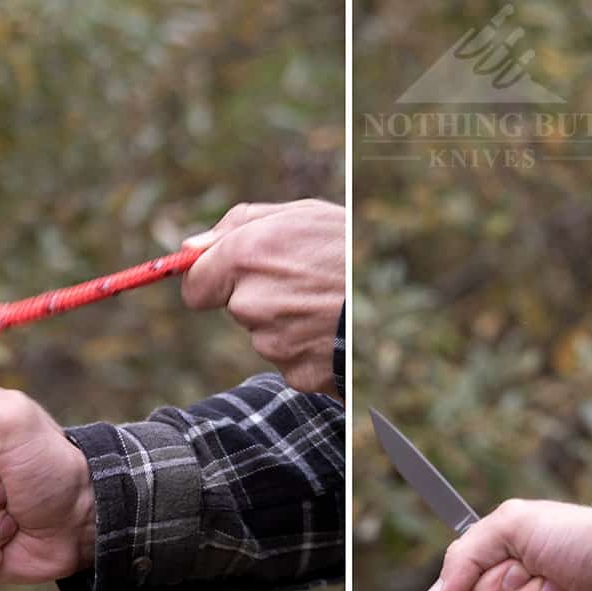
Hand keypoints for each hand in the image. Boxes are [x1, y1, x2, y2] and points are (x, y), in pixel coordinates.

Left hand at [181, 200, 345, 393]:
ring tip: (325, 303)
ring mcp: (272, 342)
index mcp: (246, 255)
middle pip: (234, 308)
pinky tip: (330, 329)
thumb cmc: (350, 248)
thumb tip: (188, 248)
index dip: (209, 282)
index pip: (193, 285)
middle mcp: (251, 301)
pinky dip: (305, 348)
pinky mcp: (296, 373)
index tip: (223, 280)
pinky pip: (287, 359)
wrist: (403, 300)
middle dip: (257, 296)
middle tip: (303, 282)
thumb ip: (237, 226)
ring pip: (262, 334)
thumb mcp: (300, 215)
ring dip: (284, 321)